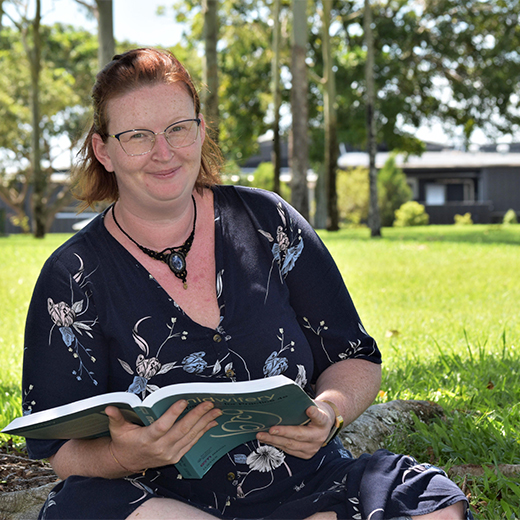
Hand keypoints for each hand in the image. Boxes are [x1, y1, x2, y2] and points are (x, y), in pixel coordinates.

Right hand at [105, 400, 221, 472]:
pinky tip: (212, 422)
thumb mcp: (117, 429)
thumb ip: (116, 417)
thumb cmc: (123, 441)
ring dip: (205, 422)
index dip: (173, 414)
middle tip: (209, 403)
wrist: (125, 462)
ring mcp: (169, 454)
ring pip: (190, 436)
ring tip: (216, 410)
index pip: (162, 426)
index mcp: (146, 439)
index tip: (184, 401)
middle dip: (197, 415)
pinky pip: (192, 443)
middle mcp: (160, 448)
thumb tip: (109, 406)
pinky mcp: (176, 456)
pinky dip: (203, 432)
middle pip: (182, 430)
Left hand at [255, 401, 334, 459]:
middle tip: (270, 429)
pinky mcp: (306, 454)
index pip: (319, 417)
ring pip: (291, 445)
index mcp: (323, 422)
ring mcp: (312, 448)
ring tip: (261, 435)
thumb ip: (303, 405)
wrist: (324, 425)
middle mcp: (319, 437)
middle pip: (299, 435)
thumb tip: (283, 402)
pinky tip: (267, 439)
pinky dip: (276, 444)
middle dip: (283, 433)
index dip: (314, 414)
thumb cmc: (315, 412)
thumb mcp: (313, 405)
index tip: (309, 409)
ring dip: (274, 440)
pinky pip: (289, 450)